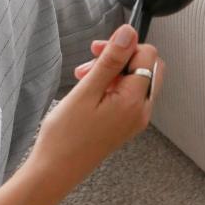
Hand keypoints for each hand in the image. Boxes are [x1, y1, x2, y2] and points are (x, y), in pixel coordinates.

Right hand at [27, 23, 163, 192]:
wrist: (56, 170)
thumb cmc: (65, 137)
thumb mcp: (86, 90)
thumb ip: (110, 61)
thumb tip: (128, 34)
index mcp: (135, 101)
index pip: (148, 56)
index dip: (125, 46)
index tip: (100, 49)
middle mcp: (142, 111)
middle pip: (147, 67)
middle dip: (121, 56)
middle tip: (92, 58)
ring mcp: (135, 119)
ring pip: (137, 80)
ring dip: (113, 70)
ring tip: (84, 75)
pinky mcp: (126, 124)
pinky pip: (129, 96)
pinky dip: (112, 86)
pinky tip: (90, 89)